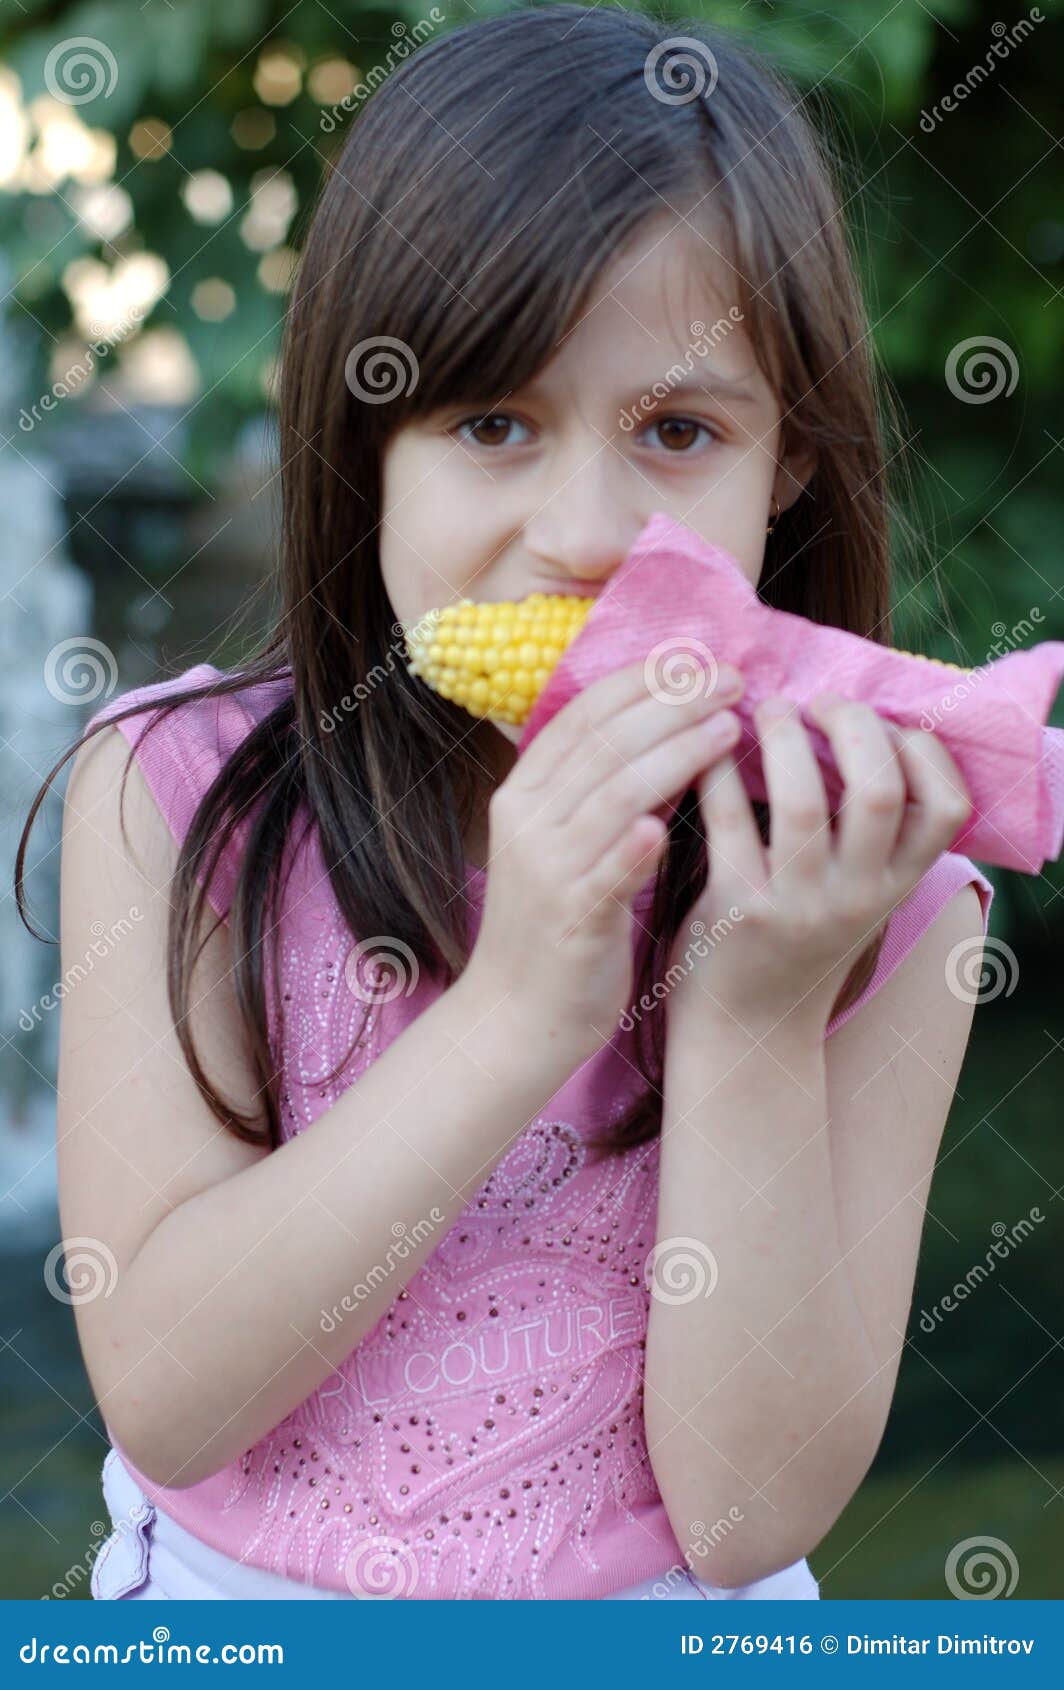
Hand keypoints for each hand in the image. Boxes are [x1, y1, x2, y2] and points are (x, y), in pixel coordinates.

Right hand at [464, 658, 743, 1068]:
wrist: (516, 1016)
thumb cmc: (556, 926)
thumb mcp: (568, 844)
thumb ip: (606, 791)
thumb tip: (671, 731)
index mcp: (523, 795)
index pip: (583, 715)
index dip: (642, 681)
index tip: (698, 659)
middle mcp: (527, 822)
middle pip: (604, 743)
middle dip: (672, 703)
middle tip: (731, 680)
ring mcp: (546, 869)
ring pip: (613, 794)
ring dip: (674, 755)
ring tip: (729, 727)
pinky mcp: (570, 918)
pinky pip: (606, 872)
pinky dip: (633, 846)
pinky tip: (667, 825)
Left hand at [667, 688, 973, 1036]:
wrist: (748, 1032)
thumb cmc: (799, 940)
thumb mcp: (859, 895)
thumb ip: (872, 835)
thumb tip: (862, 727)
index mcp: (896, 886)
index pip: (946, 806)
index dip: (922, 749)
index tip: (882, 725)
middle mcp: (857, 896)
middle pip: (879, 789)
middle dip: (852, 725)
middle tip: (820, 703)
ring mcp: (799, 905)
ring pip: (803, 801)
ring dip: (783, 737)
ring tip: (768, 710)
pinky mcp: (738, 911)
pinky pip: (730, 822)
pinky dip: (719, 773)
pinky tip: (709, 750)